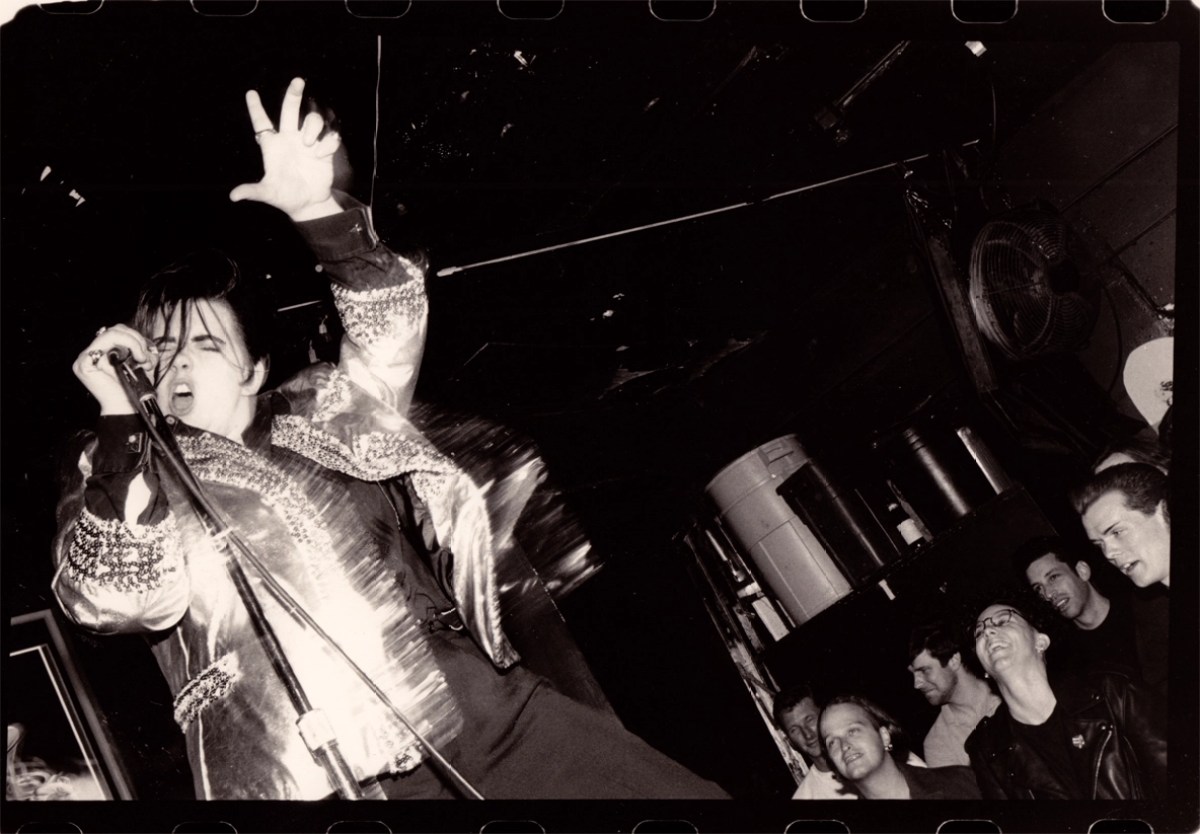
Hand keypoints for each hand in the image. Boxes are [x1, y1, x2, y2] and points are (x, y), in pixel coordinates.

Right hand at [73, 325, 157, 415]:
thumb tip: (146, 342)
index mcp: (101, 353)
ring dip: (135, 343)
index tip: (149, 353)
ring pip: (112, 332)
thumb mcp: (138, 364)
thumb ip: (138, 349)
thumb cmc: (133, 389)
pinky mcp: (84, 363)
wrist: (126, 409)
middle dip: (137, 340)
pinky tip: (136, 360)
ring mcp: (85, 358)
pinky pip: (107, 340)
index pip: (119, 332)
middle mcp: (91, 354)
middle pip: (116, 329)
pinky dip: (128, 345)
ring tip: (143, 360)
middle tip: (146, 358)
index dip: (137, 338)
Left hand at [229, 77, 342, 221]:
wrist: (309, 203)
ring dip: (312, 128)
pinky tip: (322, 156)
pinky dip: (328, 143)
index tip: (249, 93)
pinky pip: (330, 135)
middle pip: (290, 110)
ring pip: (312, 119)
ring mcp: (308, 142)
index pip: (262, 123)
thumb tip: (233, 196)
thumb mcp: (268, 192)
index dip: (255, 108)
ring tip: (309, 146)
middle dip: (293, 94)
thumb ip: (253, 190)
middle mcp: (290, 139)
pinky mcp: (325, 149)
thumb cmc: (285, 196)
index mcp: (273, 146)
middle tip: (298, 80)